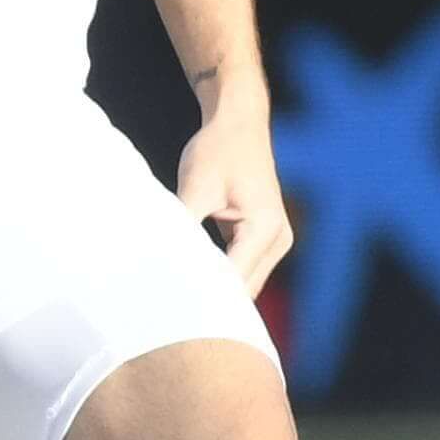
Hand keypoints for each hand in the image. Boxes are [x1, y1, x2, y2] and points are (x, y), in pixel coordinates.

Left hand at [177, 102, 294, 297]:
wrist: (238, 123)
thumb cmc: (218, 149)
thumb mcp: (195, 188)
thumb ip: (182, 227)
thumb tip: (161, 261)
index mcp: (264, 229)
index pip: (232, 280)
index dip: (203, 297)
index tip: (170, 313)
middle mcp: (277, 241)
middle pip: (242, 291)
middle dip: (210, 302)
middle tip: (168, 316)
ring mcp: (275, 243)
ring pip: (244, 285)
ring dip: (216, 293)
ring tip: (177, 305)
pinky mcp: (264, 240)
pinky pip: (242, 271)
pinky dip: (219, 278)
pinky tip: (190, 285)